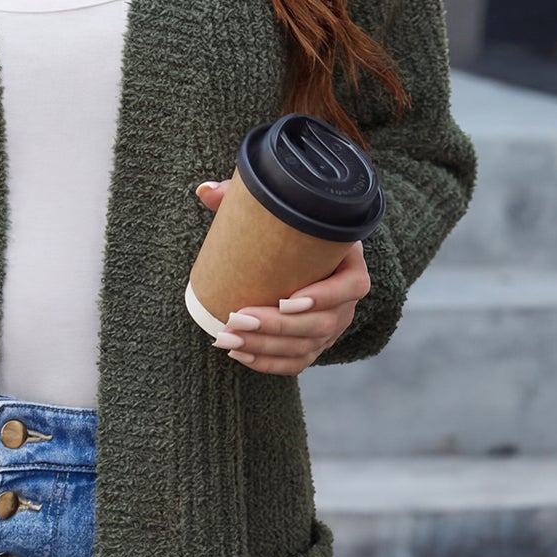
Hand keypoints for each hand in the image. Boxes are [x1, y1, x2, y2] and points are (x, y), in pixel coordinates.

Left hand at [192, 179, 370, 374]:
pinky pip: (298, 362)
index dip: (325, 296)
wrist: (303, 253)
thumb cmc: (293, 230)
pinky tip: (241, 356)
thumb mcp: (281, 210)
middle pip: (322, 323)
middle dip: (278, 327)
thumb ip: (246, 197)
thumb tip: (205, 192)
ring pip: (306, 346)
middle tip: (238, 319)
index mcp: (349, 263)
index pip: (352, 286)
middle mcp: (346, 301)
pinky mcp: (314, 343)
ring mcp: (332, 325)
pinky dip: (269, 363)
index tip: (287, 298)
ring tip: (228, 339)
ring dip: (266, 347)